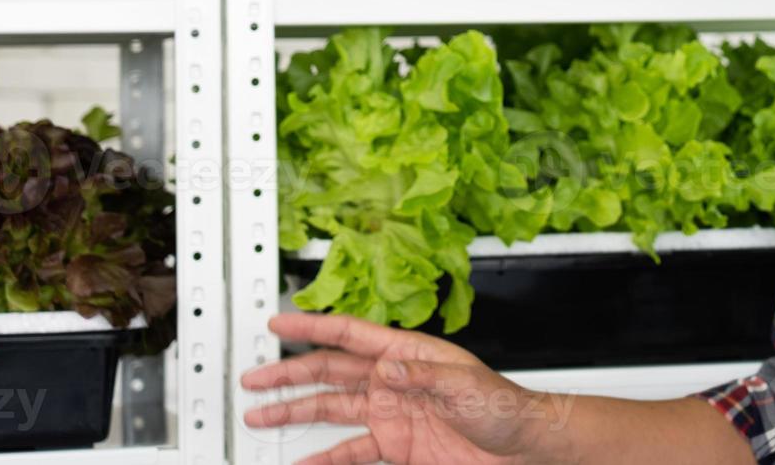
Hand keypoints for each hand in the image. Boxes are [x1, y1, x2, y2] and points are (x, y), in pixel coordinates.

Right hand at [240, 312, 565, 464]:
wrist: (520, 447)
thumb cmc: (503, 406)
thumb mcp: (465, 385)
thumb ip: (422, 376)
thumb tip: (385, 368)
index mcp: (407, 354)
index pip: (351, 335)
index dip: (313, 327)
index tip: (279, 323)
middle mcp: (393, 380)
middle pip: (330, 372)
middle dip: (290, 373)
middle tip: (255, 376)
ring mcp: (392, 414)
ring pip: (332, 409)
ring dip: (296, 411)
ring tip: (261, 416)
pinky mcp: (396, 445)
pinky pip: (351, 449)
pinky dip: (324, 456)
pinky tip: (302, 459)